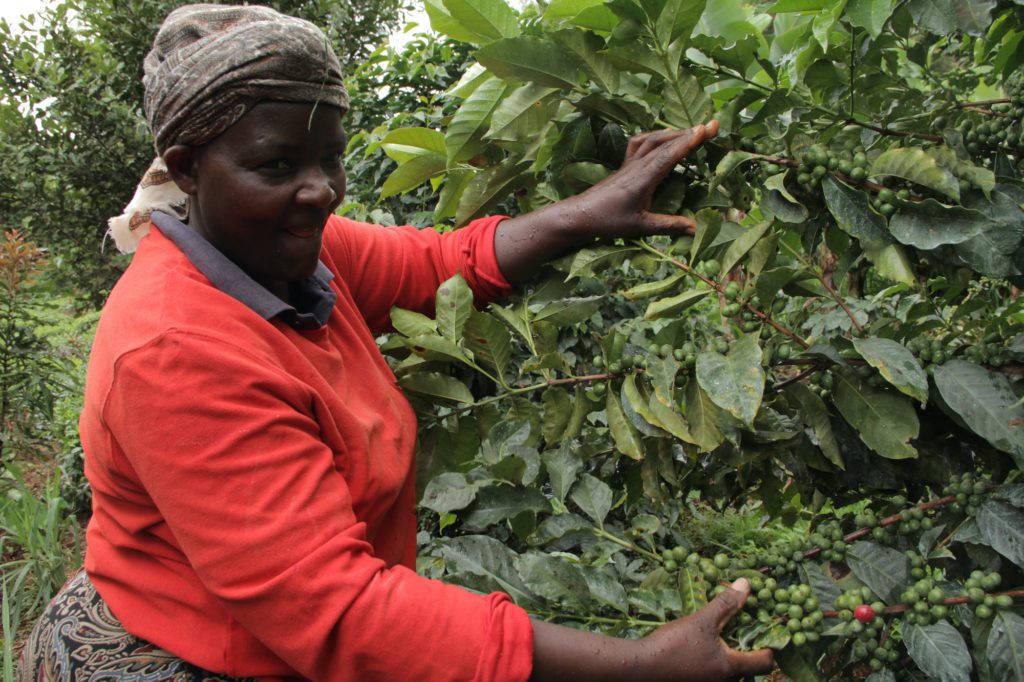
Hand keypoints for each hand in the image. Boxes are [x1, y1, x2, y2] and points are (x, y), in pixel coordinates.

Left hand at [494, 121, 718, 284]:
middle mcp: (637, 166)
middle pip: (665, 142)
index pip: (670, 154)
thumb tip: (695, 228)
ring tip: (694, 130)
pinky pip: (640, 143)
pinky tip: (663, 137)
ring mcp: (629, 164)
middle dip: (689, 133)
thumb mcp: (640, 227)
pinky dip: (655, 136)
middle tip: (712, 126)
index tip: (706, 129)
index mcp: (643, 179)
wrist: (579, 215)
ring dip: (674, 132)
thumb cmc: (608, 222)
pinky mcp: (624, 166)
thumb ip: (668, 225)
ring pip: (653, 139)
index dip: (689, 141)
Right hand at [638, 578, 774, 680]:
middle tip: (744, 626)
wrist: (641, 666)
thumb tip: (746, 585)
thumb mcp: (702, 621)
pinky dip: (715, 657)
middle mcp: (724, 680)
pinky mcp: (694, 680)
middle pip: (748, 667)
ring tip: (723, 631)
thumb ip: (726, 604)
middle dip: (748, 646)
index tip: (765, 628)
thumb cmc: (674, 645)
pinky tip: (702, 643)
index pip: (765, 662)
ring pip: (729, 669)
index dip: (770, 645)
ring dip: (730, 651)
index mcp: (731, 668)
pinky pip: (713, 670)